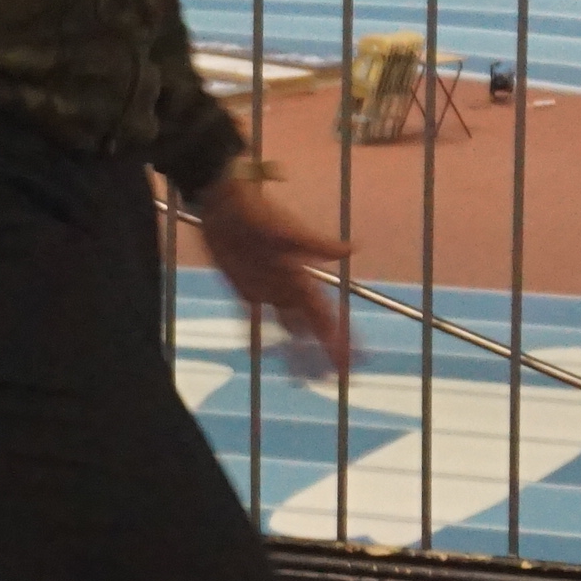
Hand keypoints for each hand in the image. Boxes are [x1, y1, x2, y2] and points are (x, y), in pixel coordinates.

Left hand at [195, 174, 350, 376]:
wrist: (227, 202)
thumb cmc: (259, 213)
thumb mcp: (287, 230)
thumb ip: (317, 243)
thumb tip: (353, 249)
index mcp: (301, 279)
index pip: (325, 316)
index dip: (339, 340)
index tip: (351, 361)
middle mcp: (288, 288)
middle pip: (311, 329)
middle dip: (323, 353)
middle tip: (331, 379)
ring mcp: (266, 290)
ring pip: (286, 329)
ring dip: (297, 351)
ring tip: (305, 376)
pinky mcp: (243, 288)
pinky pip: (251, 320)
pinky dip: (257, 336)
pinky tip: (259, 353)